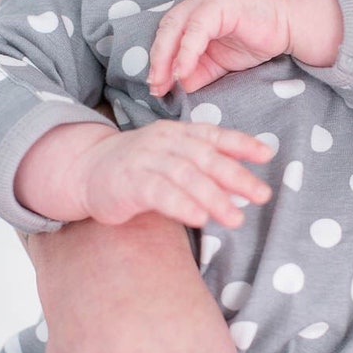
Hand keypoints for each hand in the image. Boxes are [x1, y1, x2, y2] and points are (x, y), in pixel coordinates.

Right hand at [16, 119, 273, 228]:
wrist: (85, 170)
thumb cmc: (137, 168)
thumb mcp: (171, 158)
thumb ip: (202, 166)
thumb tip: (243, 185)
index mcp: (178, 133)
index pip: (214, 135)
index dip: (241, 143)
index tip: (267, 155)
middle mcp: (163, 141)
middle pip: (205, 157)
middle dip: (236, 176)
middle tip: (262, 195)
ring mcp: (145, 160)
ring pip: (186, 176)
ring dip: (214, 198)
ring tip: (236, 218)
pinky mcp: (129, 183)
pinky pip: (159, 193)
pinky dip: (182, 205)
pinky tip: (199, 219)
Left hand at [148, 0, 293, 94]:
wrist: (289, 24)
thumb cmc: (256, 39)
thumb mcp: (219, 62)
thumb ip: (198, 71)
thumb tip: (178, 87)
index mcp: (192, 12)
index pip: (165, 36)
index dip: (157, 61)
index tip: (155, 87)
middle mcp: (195, 2)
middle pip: (165, 31)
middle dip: (157, 62)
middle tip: (155, 88)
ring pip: (176, 28)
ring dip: (167, 58)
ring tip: (166, 82)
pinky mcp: (219, 3)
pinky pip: (197, 29)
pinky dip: (186, 52)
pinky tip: (182, 71)